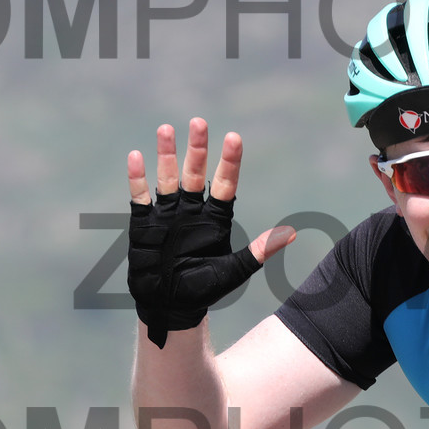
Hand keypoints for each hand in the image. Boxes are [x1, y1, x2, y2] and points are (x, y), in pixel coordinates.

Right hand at [126, 119, 295, 347]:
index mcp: (214, 219)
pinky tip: (137, 156)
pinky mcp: (144, 224)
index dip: (230, 162)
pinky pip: (141, 197)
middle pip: (195, 173)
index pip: (225, 184)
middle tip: (199, 122)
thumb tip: (291, 234)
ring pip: (167, 178)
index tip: (234, 138)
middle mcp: (191, 211)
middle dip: (197, 149)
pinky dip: (138, 178)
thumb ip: (258, 251)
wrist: (170, 305)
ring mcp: (167, 215)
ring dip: (167, 155)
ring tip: (167, 129)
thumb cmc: (203, 289)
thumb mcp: (234, 271)